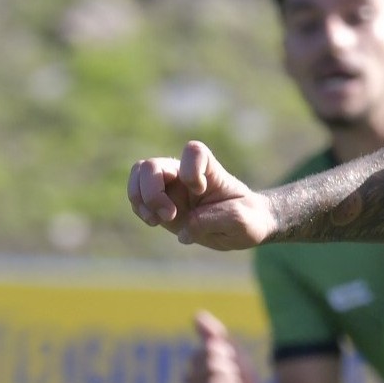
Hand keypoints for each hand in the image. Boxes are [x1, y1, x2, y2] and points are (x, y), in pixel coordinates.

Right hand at [126, 141, 278, 250]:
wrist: (241, 228)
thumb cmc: (246, 218)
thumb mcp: (239, 222)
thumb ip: (212, 221)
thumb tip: (183, 231)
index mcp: (210, 169)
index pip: (193, 151)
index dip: (192, 170)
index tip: (202, 190)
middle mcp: (185, 173)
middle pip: (153, 165)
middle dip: (152, 192)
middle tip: (170, 216)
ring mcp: (171, 187)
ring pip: (139, 175)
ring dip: (140, 198)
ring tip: (155, 220)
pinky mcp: (161, 203)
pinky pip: (137, 197)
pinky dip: (139, 209)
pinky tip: (154, 222)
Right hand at [183, 312, 257, 382]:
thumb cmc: (241, 373)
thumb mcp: (232, 348)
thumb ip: (214, 332)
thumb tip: (196, 314)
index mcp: (195, 361)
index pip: (209, 352)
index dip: (226, 356)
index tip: (232, 361)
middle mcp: (189, 379)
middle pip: (210, 368)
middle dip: (230, 372)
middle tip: (234, 378)